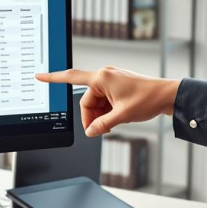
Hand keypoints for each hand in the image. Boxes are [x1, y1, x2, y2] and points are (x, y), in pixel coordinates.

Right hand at [37, 67, 179, 136]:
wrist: (167, 95)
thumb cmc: (148, 98)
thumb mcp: (122, 116)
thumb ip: (102, 125)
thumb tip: (90, 131)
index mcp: (102, 77)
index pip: (71, 78)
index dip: (53, 78)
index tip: (39, 76)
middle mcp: (105, 76)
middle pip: (87, 100)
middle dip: (92, 116)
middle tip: (101, 129)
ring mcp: (112, 80)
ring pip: (96, 102)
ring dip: (101, 115)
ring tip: (114, 123)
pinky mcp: (117, 85)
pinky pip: (105, 100)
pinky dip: (107, 111)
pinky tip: (116, 118)